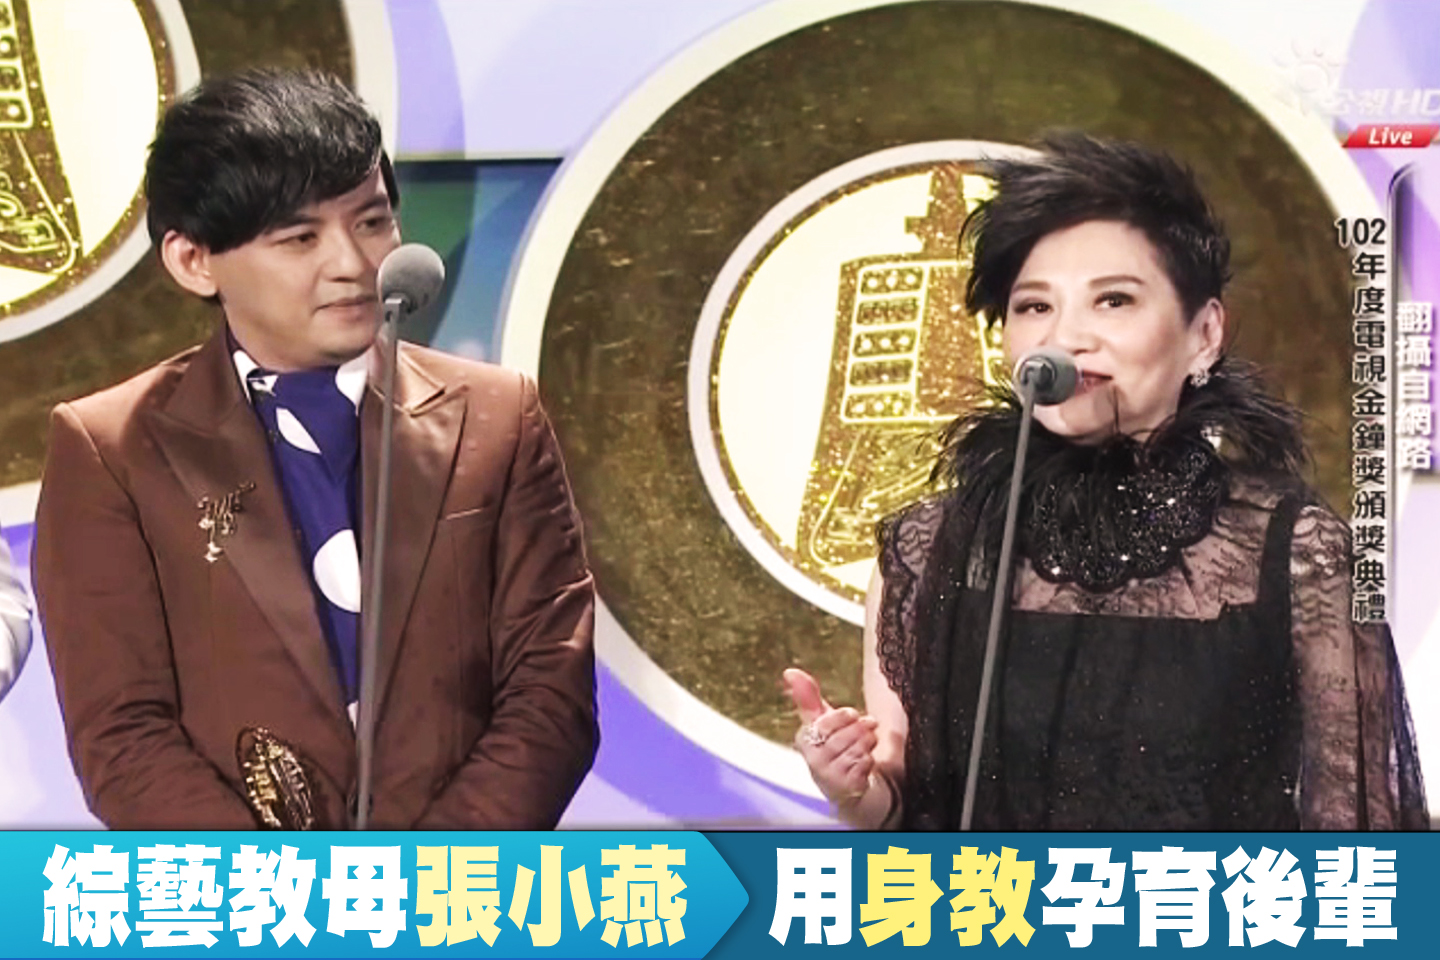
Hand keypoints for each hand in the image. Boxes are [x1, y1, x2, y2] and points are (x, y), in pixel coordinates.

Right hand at [783, 667, 878, 808]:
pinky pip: (864, 766)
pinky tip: (865, 761)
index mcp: (805, 739)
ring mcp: (829, 775)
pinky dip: (869, 760)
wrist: (842, 783)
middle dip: (861, 729)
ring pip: (856, 750)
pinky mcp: (845, 787)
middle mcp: (813, 759)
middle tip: (869, 724)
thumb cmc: (831, 745)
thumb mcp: (820, 719)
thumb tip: (789, 671)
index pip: (825, 723)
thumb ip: (807, 696)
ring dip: (868, 743)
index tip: (854, 714)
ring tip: (869, 741)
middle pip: (845, 737)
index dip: (844, 716)